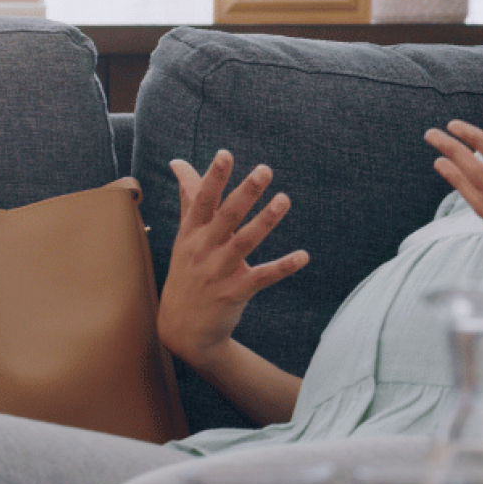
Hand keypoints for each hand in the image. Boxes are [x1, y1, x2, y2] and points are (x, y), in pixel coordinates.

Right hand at [156, 151, 308, 368]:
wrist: (181, 329)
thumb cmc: (187, 272)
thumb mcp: (184, 236)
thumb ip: (188, 198)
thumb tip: (179, 163)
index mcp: (191, 234)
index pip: (202, 201)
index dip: (213, 178)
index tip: (225, 154)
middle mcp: (203, 250)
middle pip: (226, 217)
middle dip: (245, 192)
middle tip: (265, 170)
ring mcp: (218, 272)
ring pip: (244, 242)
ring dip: (265, 220)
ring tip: (285, 199)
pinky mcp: (235, 292)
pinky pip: (262, 277)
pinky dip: (283, 266)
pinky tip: (303, 255)